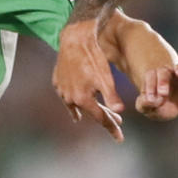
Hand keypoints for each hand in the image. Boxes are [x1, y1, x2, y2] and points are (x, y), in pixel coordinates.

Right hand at [52, 19, 124, 139]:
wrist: (75, 39)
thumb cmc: (93, 57)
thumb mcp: (106, 78)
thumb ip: (112, 96)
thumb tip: (120, 111)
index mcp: (83, 99)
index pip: (101, 118)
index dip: (112, 128)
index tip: (119, 138)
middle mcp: (70, 98)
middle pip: (90, 112)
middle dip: (104, 117)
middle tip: (117, 122)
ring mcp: (62, 90)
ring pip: (76, 105)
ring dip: (86, 110)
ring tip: (89, 117)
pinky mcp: (57, 82)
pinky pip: (65, 96)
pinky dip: (72, 101)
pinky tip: (73, 103)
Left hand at [135, 63, 177, 119]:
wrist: (173, 110)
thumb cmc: (157, 106)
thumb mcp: (146, 108)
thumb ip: (144, 105)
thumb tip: (150, 101)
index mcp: (153, 77)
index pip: (150, 75)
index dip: (149, 85)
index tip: (151, 99)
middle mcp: (167, 73)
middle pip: (163, 70)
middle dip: (163, 81)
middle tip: (163, 94)